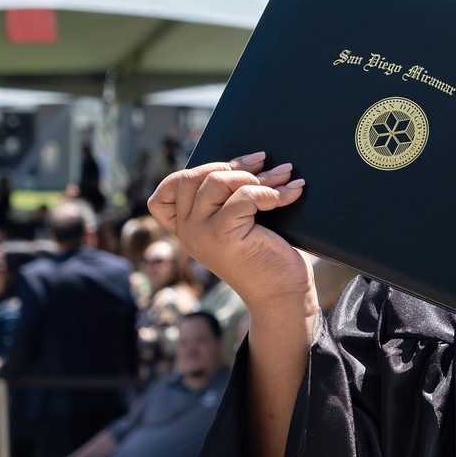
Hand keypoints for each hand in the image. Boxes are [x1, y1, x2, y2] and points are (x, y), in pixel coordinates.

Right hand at [148, 152, 313, 315]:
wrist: (283, 295)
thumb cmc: (267, 257)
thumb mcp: (239, 224)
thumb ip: (227, 200)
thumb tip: (248, 160)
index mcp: (187, 230)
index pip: (163, 194)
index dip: (191, 173)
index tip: (231, 168)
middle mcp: (188, 232)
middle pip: (193, 177)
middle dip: (232, 165)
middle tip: (264, 164)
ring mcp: (201, 233)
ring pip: (216, 181)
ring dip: (256, 175)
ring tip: (283, 177)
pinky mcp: (222, 235)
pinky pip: (245, 196)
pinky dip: (272, 191)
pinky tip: (292, 193)